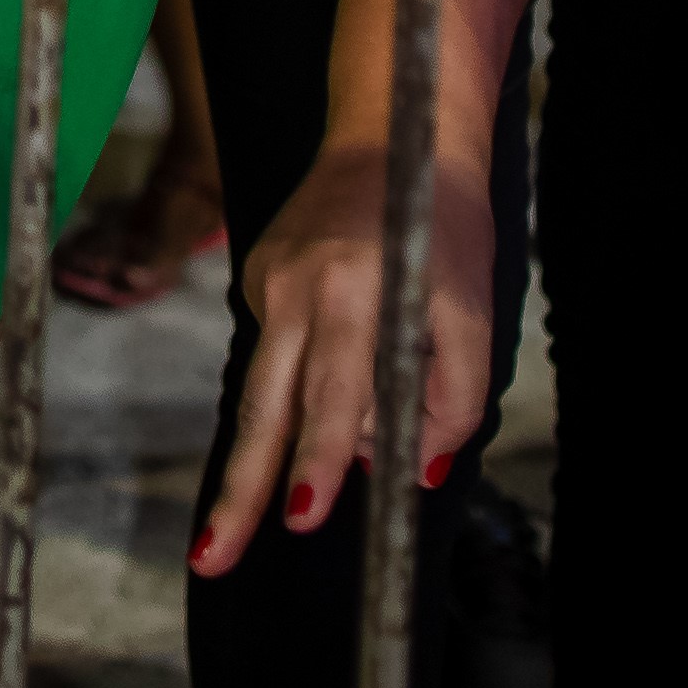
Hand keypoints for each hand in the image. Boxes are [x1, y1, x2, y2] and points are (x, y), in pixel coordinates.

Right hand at [185, 136, 500, 574]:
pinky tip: (325, 380)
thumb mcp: (475, 310)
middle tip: (213, 557)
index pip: (332, 395)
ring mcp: (268, 279)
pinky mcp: (255, 273)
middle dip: (243, 489)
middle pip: (265, 408)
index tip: (305, 515)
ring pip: (258, 392)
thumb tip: (416, 470)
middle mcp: (298, 286)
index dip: (319, 457)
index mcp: (354, 291)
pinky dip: (293, 391)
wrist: (393, 130)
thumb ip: (456, 395)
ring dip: (244, 468)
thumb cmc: (443, 225)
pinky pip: (274, 354)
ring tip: (219, 538)